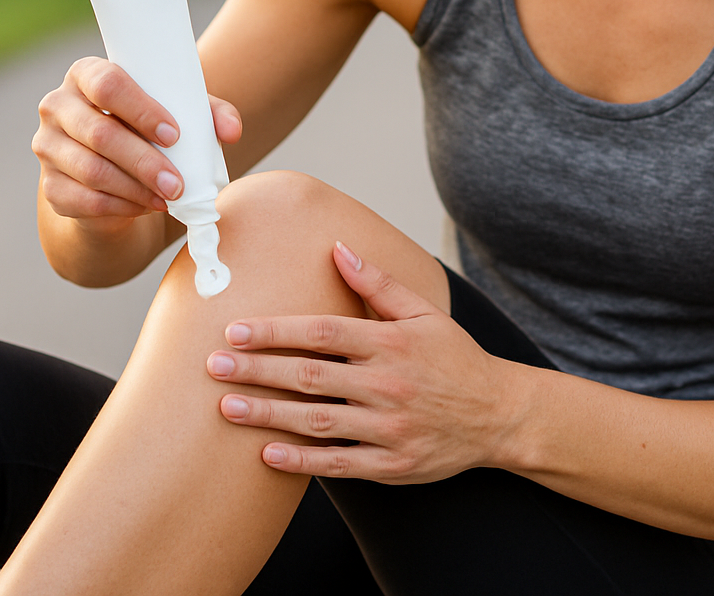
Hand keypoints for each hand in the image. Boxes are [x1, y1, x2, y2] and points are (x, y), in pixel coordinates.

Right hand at [33, 56, 241, 220]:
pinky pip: (85, 200)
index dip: (141, 110)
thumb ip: (208, 113)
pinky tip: (147, 206)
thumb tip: (231, 130)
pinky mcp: (51, 186)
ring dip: (136, 188)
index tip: (175, 135)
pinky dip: (122, 207)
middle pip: (99, 132)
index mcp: (87, 75)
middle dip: (145, 162)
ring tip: (169, 198)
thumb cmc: (148, 130)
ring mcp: (48, 147)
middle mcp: (58, 106)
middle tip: (179, 184)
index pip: (107, 84)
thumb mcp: (178, 114)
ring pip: (92, 171)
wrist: (114, 173)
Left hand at [207, 242, 523, 482]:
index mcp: (392, 342)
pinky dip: (301, 462)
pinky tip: (267, 454)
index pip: (323, 332)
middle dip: (258, 370)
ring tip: (226, 406)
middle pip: (311, 376)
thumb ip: (379, 283)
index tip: (236, 330)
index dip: (276, 331)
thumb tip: (338, 248)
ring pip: (318, 421)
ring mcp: (390, 428)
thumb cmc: (455, 359)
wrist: (500, 415)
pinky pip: (338, 464)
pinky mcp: (392, 464)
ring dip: (268, 415)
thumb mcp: (425, 313)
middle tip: (213, 366)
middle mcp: (388, 384)